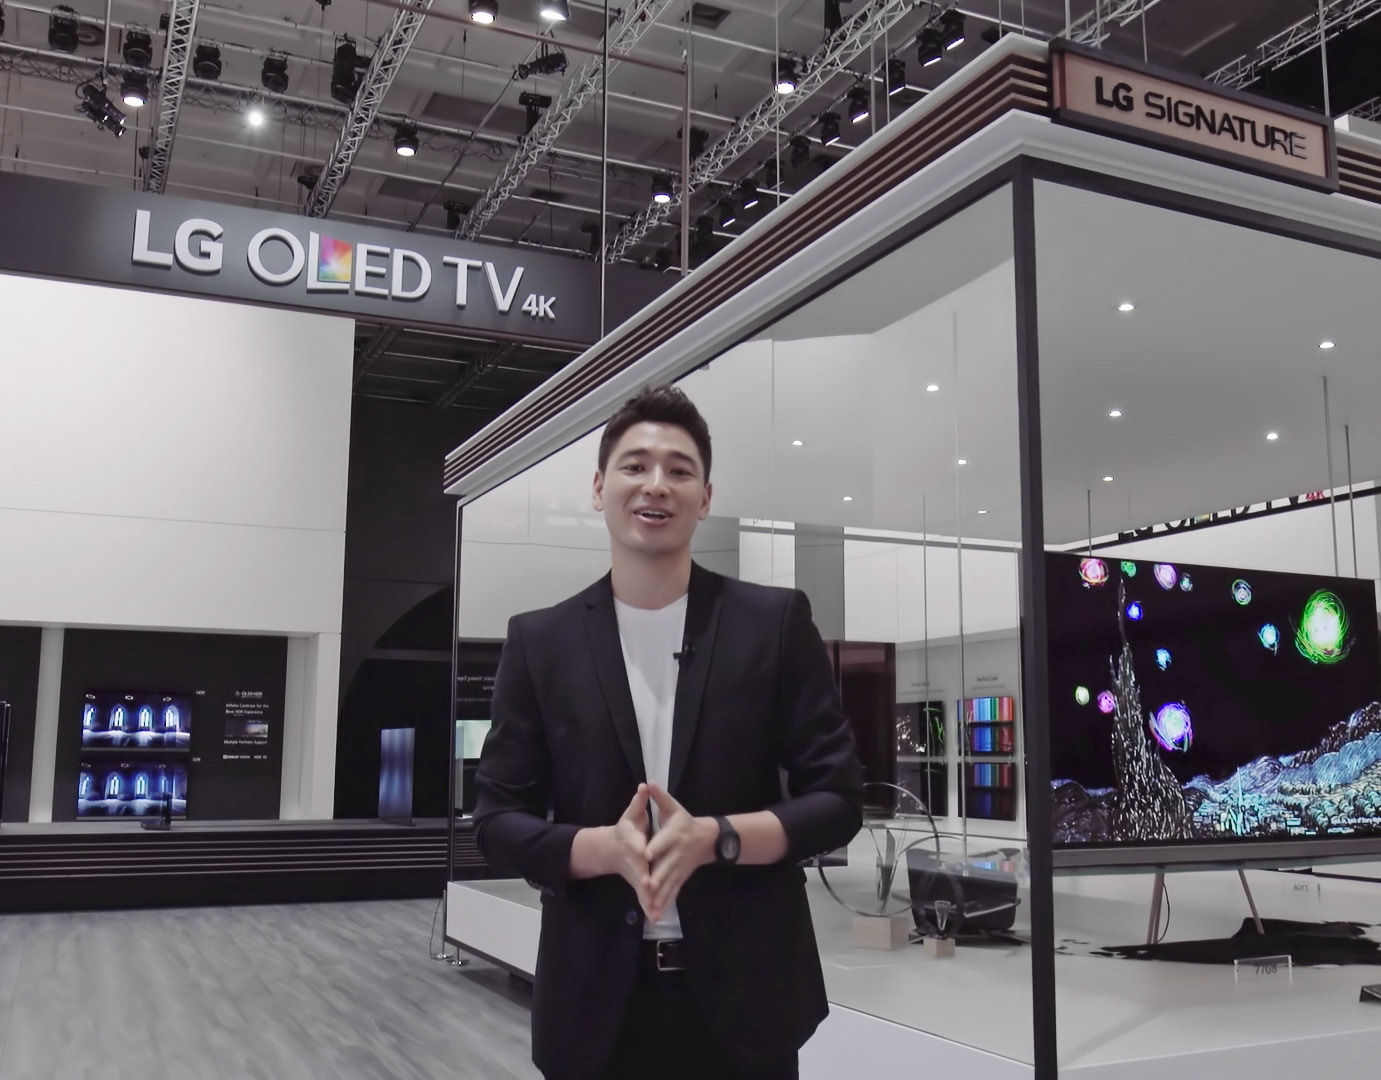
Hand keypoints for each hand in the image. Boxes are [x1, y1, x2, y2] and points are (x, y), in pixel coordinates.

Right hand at [608, 784, 654, 918]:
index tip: (645, 854)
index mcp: (631, 842)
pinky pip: (645, 897)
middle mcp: (633, 861)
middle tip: (649, 886)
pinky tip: (656, 917)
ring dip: (647, 899)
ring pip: (642, 888)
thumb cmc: (625, 830)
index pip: (636, 846)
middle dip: (643, 878)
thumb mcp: (631, 814)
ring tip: (655, 911)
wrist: (611, 850)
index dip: (640, 849)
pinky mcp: (639, 884)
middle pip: (638, 870)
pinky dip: (649, 907)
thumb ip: (639, 802)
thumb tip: (644, 785)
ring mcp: (635, 875)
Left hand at [644, 785, 716, 923]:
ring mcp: (679, 869)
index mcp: (674, 836)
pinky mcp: (680, 879)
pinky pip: (672, 893)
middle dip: (657, 877)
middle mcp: (677, 854)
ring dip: (660, 896)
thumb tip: (648, 782)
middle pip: (665, 867)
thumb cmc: (686, 821)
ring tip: (650, 908)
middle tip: (647, 886)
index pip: (663, 842)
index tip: (645, 855)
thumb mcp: (674, 807)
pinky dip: (664, 904)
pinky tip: (655, 915)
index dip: (655, 848)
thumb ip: (660, 797)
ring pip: (668, 883)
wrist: (707, 839)